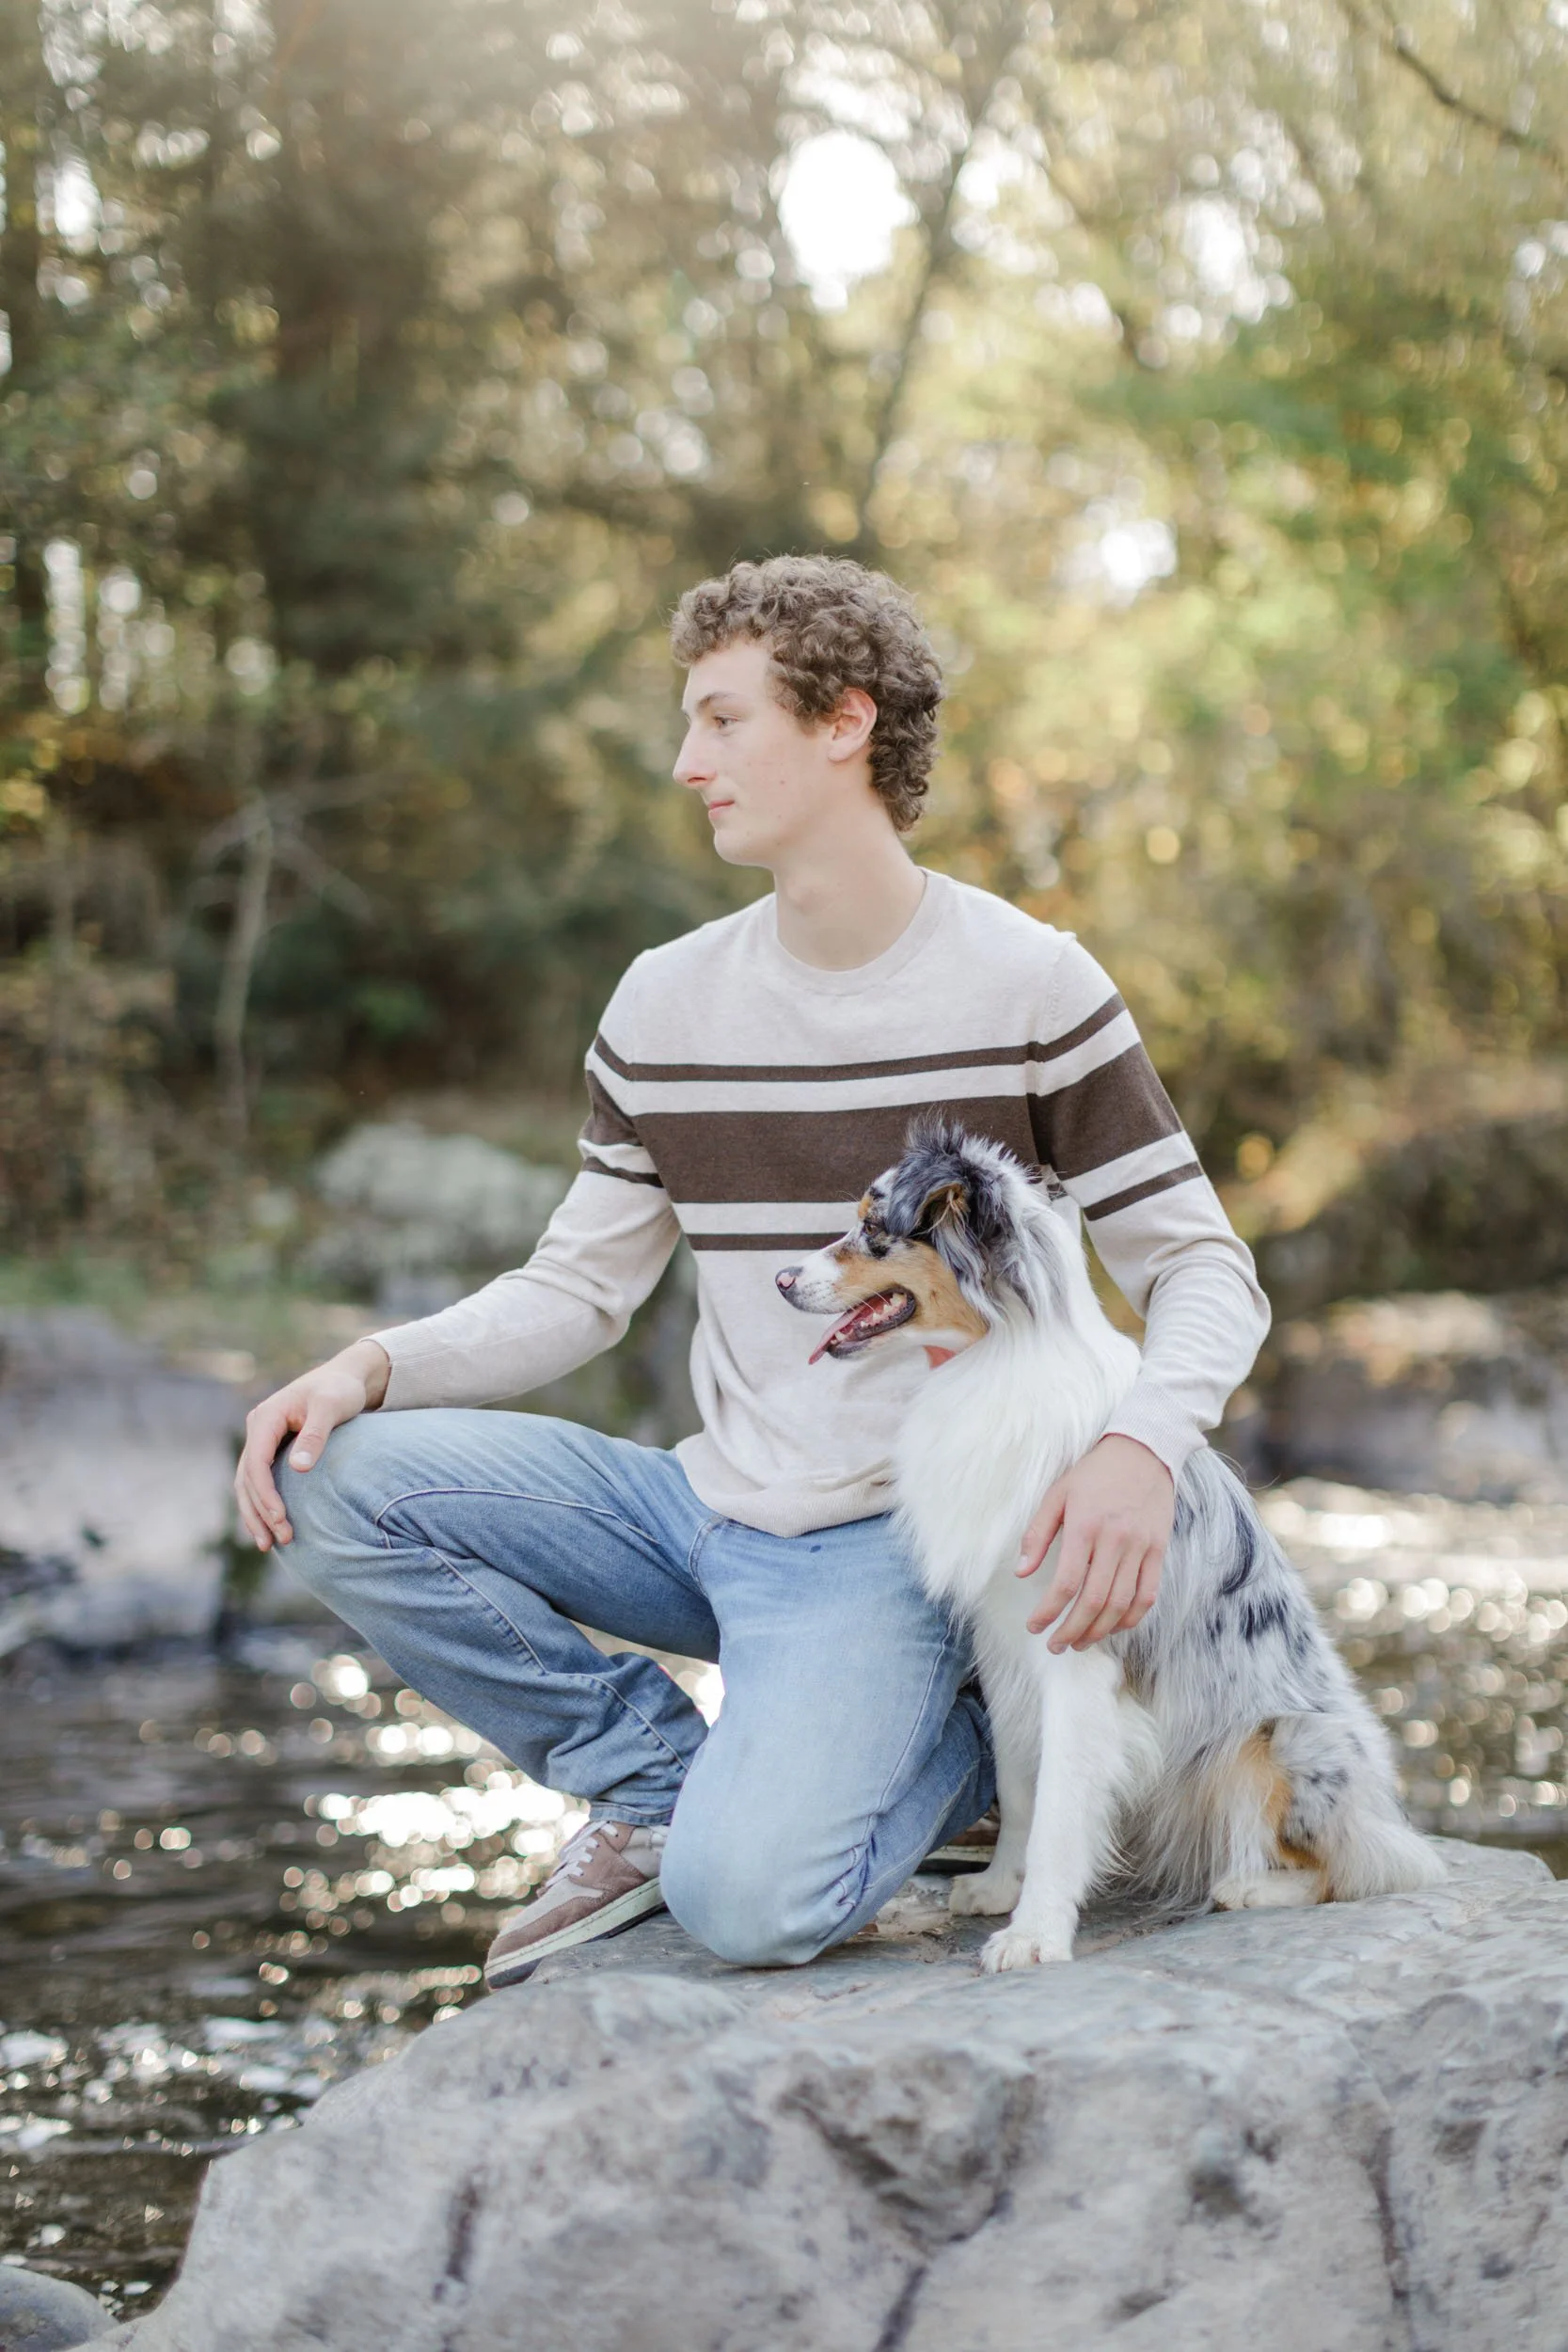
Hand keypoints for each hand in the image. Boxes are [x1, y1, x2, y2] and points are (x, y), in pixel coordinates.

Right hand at [234, 1339, 389, 1551]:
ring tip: (270, 1544)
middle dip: (260, 1512)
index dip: (265, 1494)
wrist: (345, 1378)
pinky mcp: (272, 1450)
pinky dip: (263, 1504)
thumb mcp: (331, 1406)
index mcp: (265, 1418)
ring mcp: (262, 1440)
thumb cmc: (339, 1389)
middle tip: (281, 1540)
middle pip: (247, 1479)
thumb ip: (315, 1435)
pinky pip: (260, 1481)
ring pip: (248, 1484)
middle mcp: (258, 1429)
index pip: (256, 1463)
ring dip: (257, 1514)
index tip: (281, 1518)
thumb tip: (298, 1468)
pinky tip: (273, 1526)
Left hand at [1016, 1435, 1174, 1650]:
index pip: (1065, 1583)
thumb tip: (1021, 1572)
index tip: (1034, 1626)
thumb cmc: (1094, 1473)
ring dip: (1099, 1630)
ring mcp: (1140, 1547)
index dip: (1048, 1612)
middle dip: (1072, 1630)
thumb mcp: (1057, 1494)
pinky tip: (1113, 1627)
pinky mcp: (1159, 1551)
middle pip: (1093, 1600)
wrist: (1144, 1450)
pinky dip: (1131, 1618)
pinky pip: (1148, 1595)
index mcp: (1084, 1526)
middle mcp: (1114, 1540)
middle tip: (1056, 1645)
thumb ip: (1037, 1534)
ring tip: (1080, 1642)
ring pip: (1121, 1604)